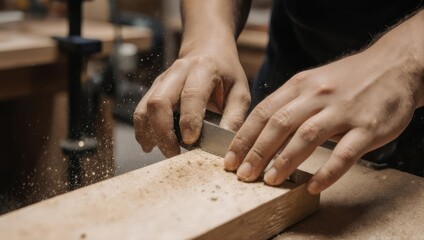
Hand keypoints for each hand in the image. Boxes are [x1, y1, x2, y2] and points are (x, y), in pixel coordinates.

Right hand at [134, 46, 250, 157]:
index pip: (191, 94)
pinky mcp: (154, 89)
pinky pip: (141, 110)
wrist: (208, 50)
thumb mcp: (240, 91)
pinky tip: (151, 145)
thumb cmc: (226, 74)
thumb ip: (234, 117)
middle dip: (163, 132)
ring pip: (146, 107)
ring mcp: (162, 80)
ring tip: (163, 152)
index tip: (191, 141)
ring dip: (150, 133)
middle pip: (160, 101)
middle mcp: (178, 71)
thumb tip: (226, 145)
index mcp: (203, 69)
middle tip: (174, 154)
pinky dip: (143, 130)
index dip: (188, 119)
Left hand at [223, 39, 423, 193]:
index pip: (263, 112)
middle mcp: (318, 95)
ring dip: (285, 161)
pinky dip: (327, 172)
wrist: (395, 65)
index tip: (230, 158)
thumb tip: (260, 130)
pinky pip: (345, 153)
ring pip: (307, 136)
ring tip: (269, 180)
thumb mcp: (313, 81)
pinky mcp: (368, 126)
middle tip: (243, 174)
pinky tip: (313, 186)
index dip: (244, 137)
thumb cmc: (348, 79)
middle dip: (257, 152)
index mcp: (300, 85)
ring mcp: (343, 110)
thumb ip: (289, 102)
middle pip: (279, 124)